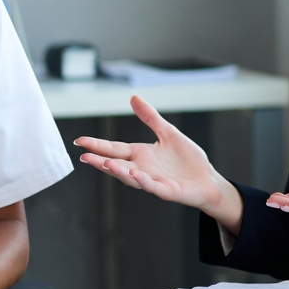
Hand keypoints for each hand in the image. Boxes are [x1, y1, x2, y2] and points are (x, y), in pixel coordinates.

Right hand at [73, 95, 240, 224]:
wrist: (208, 180)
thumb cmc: (188, 160)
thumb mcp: (168, 133)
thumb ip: (150, 117)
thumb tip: (133, 97)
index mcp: (140, 154)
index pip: (114, 148)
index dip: (97, 145)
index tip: (80, 141)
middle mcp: (142, 169)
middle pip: (117, 164)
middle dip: (100, 160)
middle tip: (83, 155)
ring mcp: (153, 181)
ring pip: (131, 177)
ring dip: (118, 171)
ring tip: (105, 163)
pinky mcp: (167, 191)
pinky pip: (153, 186)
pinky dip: (143, 180)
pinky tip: (134, 173)